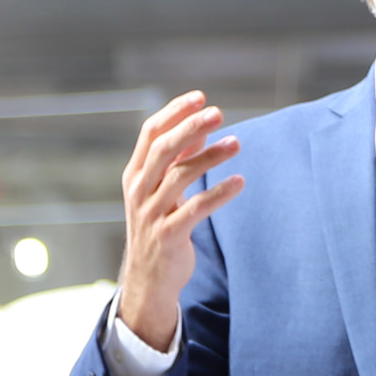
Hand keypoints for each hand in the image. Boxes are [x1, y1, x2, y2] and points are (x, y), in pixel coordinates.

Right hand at [115, 91, 244, 353]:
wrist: (149, 278)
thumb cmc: (159, 225)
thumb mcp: (162, 190)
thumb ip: (179, 160)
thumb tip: (201, 127)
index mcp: (136, 174)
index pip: (150, 134)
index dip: (174, 113)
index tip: (200, 97)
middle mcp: (139, 191)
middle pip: (162, 150)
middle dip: (190, 128)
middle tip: (219, 112)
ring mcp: (150, 213)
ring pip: (179, 177)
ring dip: (210, 157)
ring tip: (237, 143)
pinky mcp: (168, 235)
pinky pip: (194, 209)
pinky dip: (218, 194)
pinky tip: (240, 181)